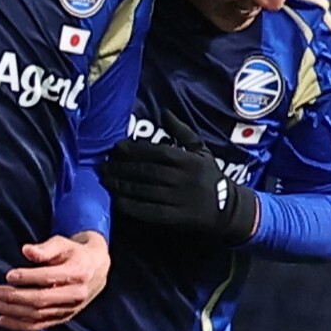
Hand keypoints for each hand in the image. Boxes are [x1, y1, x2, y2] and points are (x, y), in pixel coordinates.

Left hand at [0, 230, 108, 330]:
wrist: (96, 270)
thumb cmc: (74, 254)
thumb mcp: (63, 244)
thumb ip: (45, 248)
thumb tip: (26, 251)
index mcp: (78, 273)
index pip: (49, 278)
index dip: (27, 277)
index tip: (8, 275)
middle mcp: (76, 294)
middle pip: (41, 300)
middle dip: (14, 297)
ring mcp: (70, 309)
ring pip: (38, 315)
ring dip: (12, 312)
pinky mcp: (63, 318)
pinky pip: (39, 325)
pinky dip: (19, 325)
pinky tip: (2, 320)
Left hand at [101, 137, 259, 242]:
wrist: (228, 208)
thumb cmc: (211, 176)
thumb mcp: (202, 151)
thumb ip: (182, 132)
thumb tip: (164, 112)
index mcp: (189, 161)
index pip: (156, 153)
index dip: (134, 150)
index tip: (115, 148)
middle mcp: (183, 179)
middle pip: (146, 172)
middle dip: (121, 168)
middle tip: (102, 165)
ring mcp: (179, 199)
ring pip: (144, 191)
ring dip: (121, 185)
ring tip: (104, 180)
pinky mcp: (175, 217)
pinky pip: (149, 210)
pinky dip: (131, 205)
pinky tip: (117, 200)